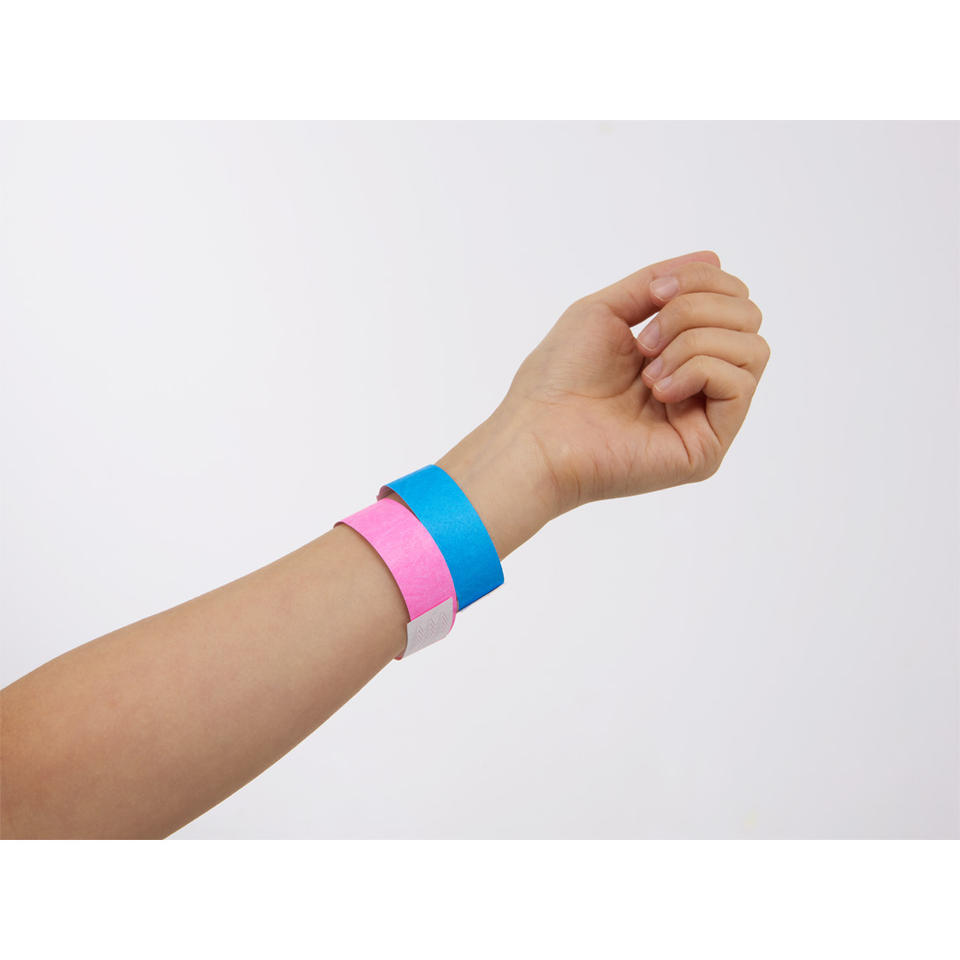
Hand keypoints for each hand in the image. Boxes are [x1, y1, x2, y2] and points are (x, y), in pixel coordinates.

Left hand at [509, 250, 768, 508]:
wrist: (539, 433)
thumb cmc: (558, 378)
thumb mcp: (607, 310)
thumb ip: (658, 282)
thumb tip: (714, 258)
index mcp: (679, 353)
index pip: (731, 299)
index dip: (700, 280)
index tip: (653, 294)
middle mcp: (700, 385)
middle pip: (748, 317)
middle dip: (695, 309)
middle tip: (643, 341)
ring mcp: (707, 418)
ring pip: (752, 348)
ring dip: (693, 341)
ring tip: (648, 372)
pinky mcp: (709, 447)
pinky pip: (740, 384)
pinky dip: (698, 370)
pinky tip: (658, 391)